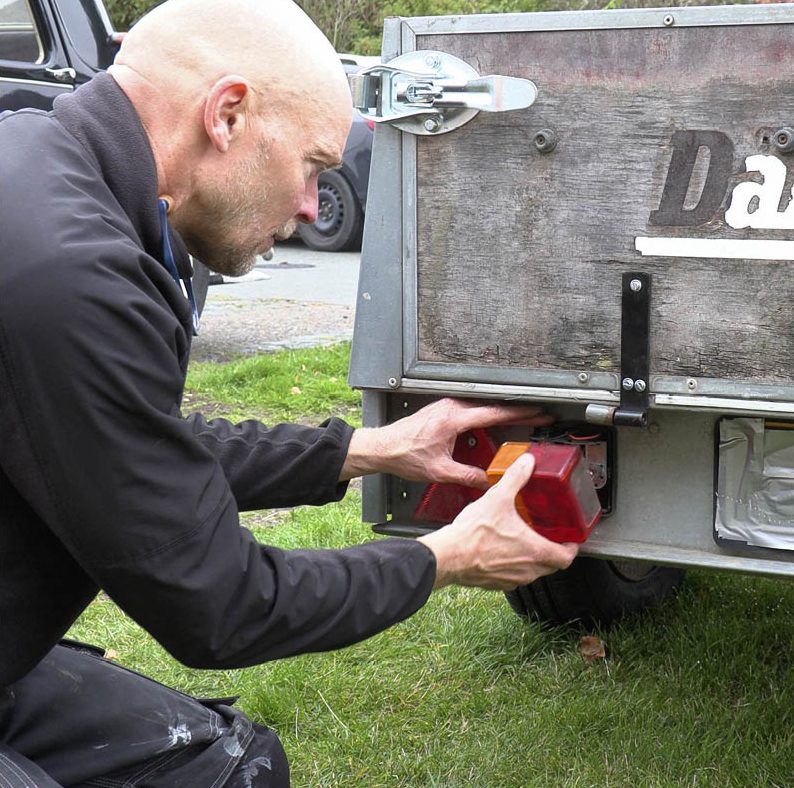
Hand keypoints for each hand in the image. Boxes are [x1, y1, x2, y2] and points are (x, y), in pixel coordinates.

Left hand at [339, 397, 552, 485]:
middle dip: (518, 412)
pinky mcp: (442, 410)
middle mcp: (452, 408)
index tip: (538, 412)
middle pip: (493, 407)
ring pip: (482, 408)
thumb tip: (487, 482)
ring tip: (521, 423)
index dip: (521, 413)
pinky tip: (492, 429)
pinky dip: (486, 418)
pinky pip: (471, 411)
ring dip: (501, 415)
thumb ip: (466, 476)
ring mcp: (446, 406)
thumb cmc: (403, 454)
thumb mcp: (439, 471)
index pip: (496, 413)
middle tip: (539, 416)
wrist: (381, 447)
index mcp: (454, 419)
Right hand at [417, 452, 578, 590]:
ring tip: (523, 539)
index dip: (571, 547)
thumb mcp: (498, 498)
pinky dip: (512, 564)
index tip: (569, 539)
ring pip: (532, 571)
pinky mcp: (495, 583)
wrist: (448, 556)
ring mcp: (511, 579)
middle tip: (547, 535)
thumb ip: (516, 477)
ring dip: (531, 558)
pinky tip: (500, 549)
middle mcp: (527, 570)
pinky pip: (512, 575)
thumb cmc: (473, 536)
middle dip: (552, 550)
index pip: (567, 557)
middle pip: (552, 565)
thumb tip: (526, 463)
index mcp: (535, 552)